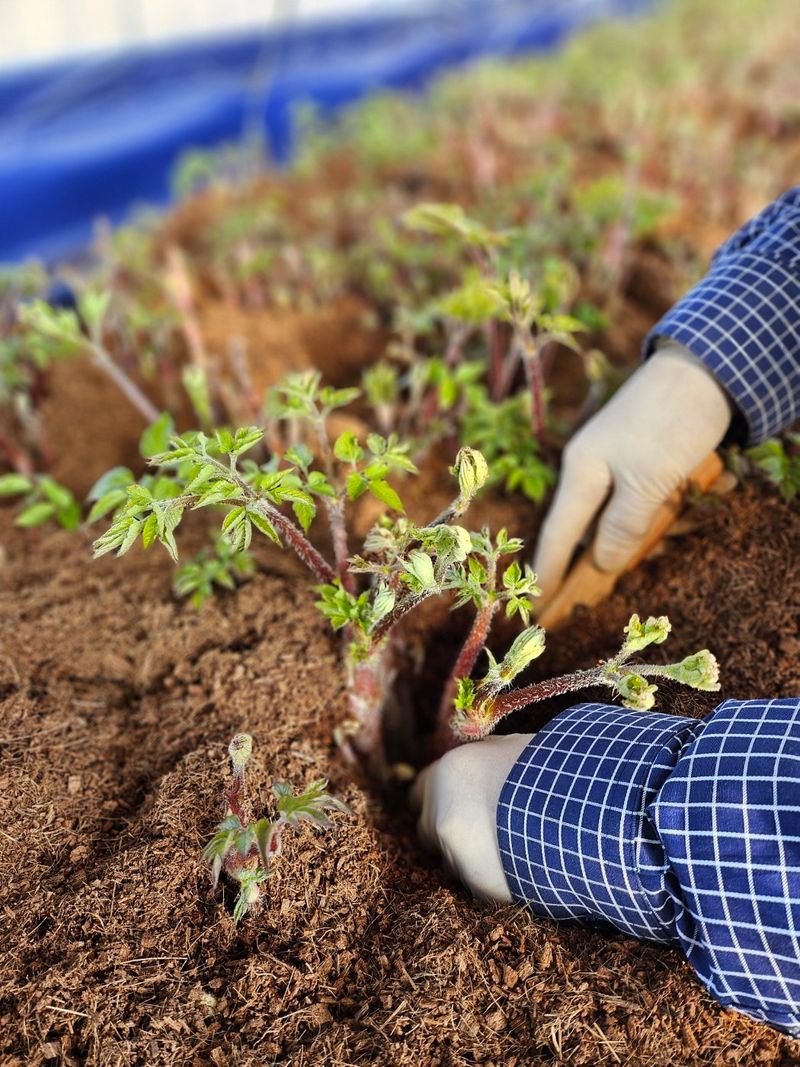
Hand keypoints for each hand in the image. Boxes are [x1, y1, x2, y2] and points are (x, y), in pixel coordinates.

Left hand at [411, 734, 530, 900]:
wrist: (572, 807)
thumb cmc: (546, 769)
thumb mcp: (507, 749)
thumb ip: (480, 761)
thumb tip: (477, 763)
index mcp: (446, 773)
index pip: (417, 793)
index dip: (436, 800)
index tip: (453, 806)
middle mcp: (440, 812)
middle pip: (427, 831)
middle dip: (448, 834)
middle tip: (480, 832)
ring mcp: (454, 851)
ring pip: (451, 862)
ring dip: (470, 860)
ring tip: (508, 848)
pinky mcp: (475, 883)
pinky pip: (477, 886)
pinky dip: (493, 880)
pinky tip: (518, 866)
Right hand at [533, 341, 732, 600]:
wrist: (704, 367)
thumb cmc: (670, 424)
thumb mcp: (648, 483)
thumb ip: (622, 526)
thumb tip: (602, 563)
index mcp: (582, 472)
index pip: (558, 534)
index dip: (548, 571)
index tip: (537, 606)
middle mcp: (591, 467)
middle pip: (588, 527)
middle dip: (605, 555)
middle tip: (612, 583)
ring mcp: (614, 459)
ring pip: (619, 513)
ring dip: (643, 529)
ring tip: (671, 526)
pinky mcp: (640, 454)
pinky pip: (639, 497)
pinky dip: (657, 509)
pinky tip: (680, 503)